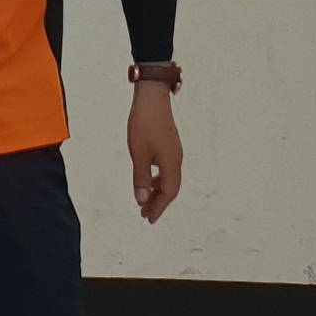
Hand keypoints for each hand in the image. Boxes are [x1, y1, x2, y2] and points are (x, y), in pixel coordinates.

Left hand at [126, 78, 183, 221]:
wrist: (151, 97)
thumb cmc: (145, 123)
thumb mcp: (139, 154)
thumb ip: (140, 178)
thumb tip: (141, 199)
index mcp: (172, 164)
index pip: (168, 193)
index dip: (158, 208)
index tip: (149, 218)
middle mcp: (176, 159)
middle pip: (170, 188)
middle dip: (158, 202)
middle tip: (145, 214)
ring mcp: (173, 151)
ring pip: (168, 178)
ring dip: (156, 190)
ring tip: (143, 199)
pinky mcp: (168, 144)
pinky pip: (165, 168)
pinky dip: (156, 178)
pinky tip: (146, 179)